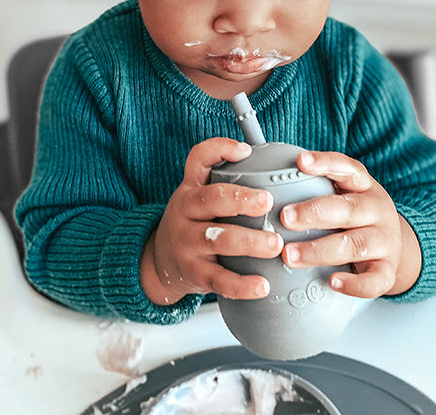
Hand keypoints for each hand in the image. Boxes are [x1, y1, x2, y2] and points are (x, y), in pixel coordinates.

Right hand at [141, 138, 283, 304]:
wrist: (160, 262)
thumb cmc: (192, 223)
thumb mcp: (198, 197)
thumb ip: (227, 181)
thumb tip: (271, 165)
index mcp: (190, 189)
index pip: (198, 160)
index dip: (220, 150)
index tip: (245, 151)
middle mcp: (185, 212)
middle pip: (210, 199)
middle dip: (240, 199)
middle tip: (267, 202)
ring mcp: (187, 244)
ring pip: (217, 240)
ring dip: (248, 241)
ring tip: (275, 244)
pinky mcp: (194, 273)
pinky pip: (219, 280)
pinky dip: (242, 284)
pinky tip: (262, 285)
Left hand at [279, 151, 421, 297]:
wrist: (393, 245)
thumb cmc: (355, 217)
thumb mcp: (342, 194)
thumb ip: (313, 186)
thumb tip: (263, 180)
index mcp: (363, 186)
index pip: (347, 168)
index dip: (325, 163)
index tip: (301, 161)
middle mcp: (377, 210)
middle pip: (349, 209)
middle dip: (314, 212)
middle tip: (285, 217)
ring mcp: (385, 241)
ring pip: (355, 245)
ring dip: (319, 250)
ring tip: (290, 255)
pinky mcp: (387, 270)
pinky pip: (374, 280)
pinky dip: (354, 284)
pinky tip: (332, 282)